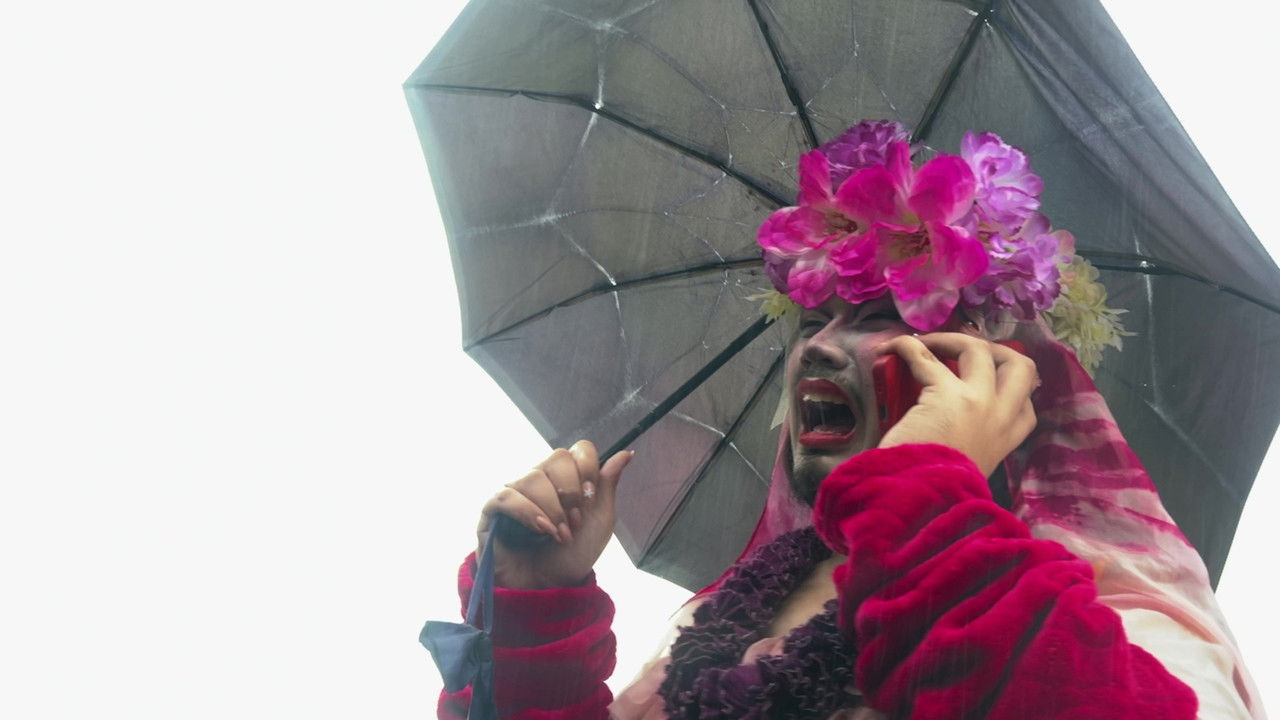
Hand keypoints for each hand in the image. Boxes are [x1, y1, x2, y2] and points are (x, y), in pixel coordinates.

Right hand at [477, 440, 633, 589]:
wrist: (549, 588)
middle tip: (575, 521)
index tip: (590, 498)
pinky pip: (506, 496)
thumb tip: (626, 453)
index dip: (586, 469)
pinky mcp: (492, 511)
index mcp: (564, 479)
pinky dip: (527, 512)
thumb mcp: (600, 521)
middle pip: (556, 458)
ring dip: (553, 510)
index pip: (576, 451)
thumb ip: (608, 484)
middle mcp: (538, 481)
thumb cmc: (573, 556)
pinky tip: (541, 530)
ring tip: (559, 535)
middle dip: (571, 492)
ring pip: (532, 478)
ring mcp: (515, 494)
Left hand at [875, 333, 1036, 475]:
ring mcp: (979, 402)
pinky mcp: (946, 394)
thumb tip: (949, 431)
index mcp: (1007, 441)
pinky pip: (926, 357)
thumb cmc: (935, 491)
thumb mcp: (967, 471)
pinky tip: (890, 348)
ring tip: (924, 343)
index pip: (1027, 405)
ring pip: (978, 349)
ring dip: (950, 339)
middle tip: (963, 350)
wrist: (919, 503)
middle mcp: (1000, 417)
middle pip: (1020, 366)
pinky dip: (906, 346)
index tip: (987, 381)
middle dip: (995, 349)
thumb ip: (970, 449)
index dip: (1011, 387)